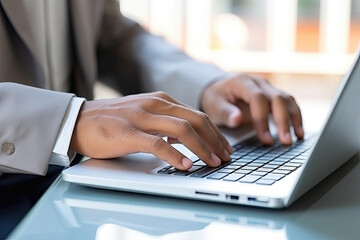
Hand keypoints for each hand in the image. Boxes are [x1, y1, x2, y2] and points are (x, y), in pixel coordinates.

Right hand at [70, 92, 231, 169]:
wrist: (78, 120)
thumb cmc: (113, 120)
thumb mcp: (145, 114)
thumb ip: (166, 121)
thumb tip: (190, 137)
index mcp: (161, 100)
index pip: (197, 115)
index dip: (215, 132)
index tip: (224, 147)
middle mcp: (154, 104)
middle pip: (196, 120)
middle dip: (215, 140)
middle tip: (225, 157)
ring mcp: (141, 117)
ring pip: (182, 130)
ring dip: (202, 148)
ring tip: (212, 162)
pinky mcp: (128, 132)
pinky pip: (157, 144)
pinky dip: (175, 155)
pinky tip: (185, 165)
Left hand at [201, 74, 303, 144]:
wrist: (219, 91)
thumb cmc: (216, 99)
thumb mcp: (214, 106)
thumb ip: (225, 113)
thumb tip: (236, 119)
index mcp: (242, 82)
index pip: (257, 98)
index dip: (263, 119)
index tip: (265, 139)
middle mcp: (259, 82)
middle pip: (277, 98)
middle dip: (283, 121)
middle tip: (285, 142)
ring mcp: (269, 88)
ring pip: (287, 100)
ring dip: (294, 119)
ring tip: (296, 138)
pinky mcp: (274, 95)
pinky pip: (290, 104)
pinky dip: (296, 117)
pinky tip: (298, 132)